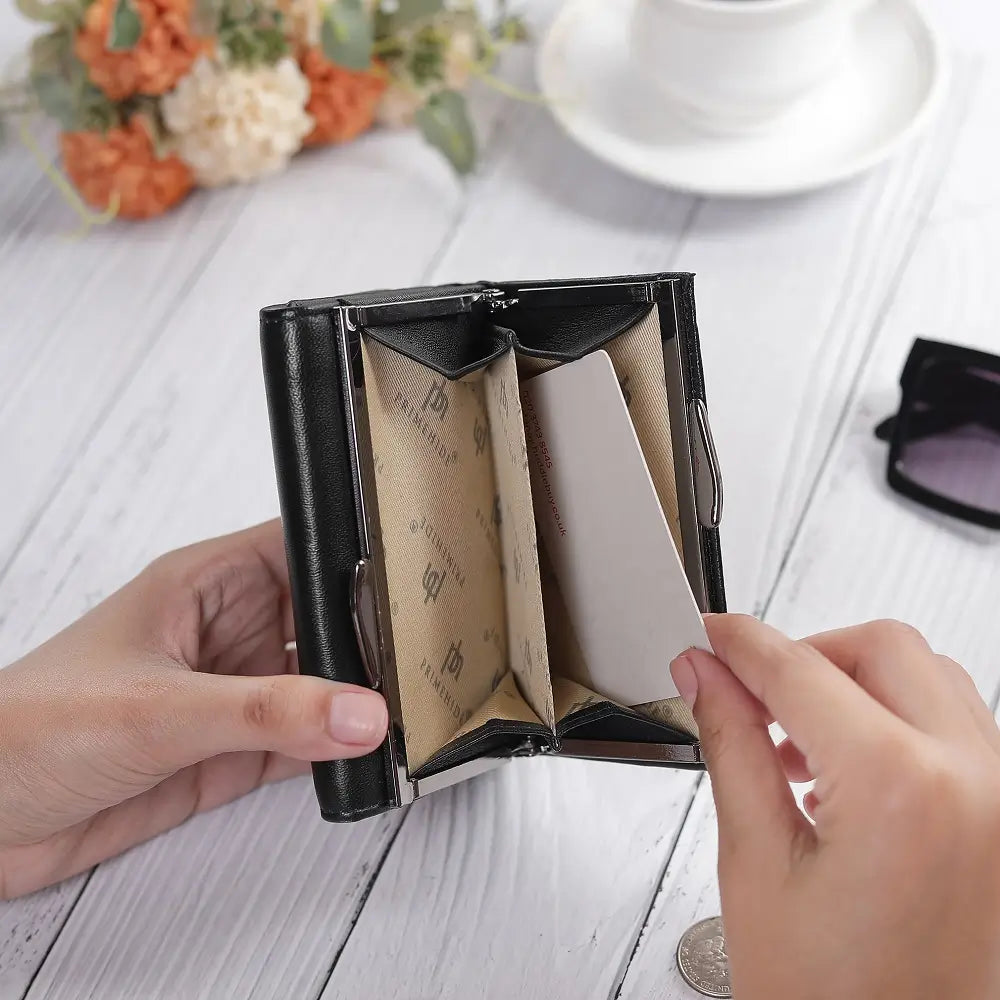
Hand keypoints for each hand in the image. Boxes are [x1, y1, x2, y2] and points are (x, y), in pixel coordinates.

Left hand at [0, 520, 386, 900]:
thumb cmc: (28, 728)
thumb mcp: (159, 709)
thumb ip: (266, 712)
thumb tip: (359, 713)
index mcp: (207, 584)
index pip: (302, 545)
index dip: (358, 552)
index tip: (416, 572)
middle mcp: (228, 632)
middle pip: (326, 618)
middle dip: (373, 635)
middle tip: (430, 655)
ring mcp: (233, 693)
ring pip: (322, 684)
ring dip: (360, 699)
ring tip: (408, 709)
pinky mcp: (231, 752)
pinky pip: (305, 742)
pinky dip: (339, 750)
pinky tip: (367, 754)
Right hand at [670, 615, 999, 999]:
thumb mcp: (756, 865)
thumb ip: (731, 746)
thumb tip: (707, 677)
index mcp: (901, 790)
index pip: (800, 670)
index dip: (741, 645)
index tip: (710, 638)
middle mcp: (975, 783)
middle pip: (880, 648)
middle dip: (804, 654)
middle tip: (744, 687)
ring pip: (927, 676)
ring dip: (853, 682)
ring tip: (792, 737)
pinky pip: (958, 725)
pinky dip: (896, 717)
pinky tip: (844, 763)